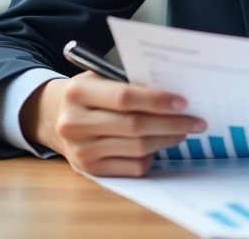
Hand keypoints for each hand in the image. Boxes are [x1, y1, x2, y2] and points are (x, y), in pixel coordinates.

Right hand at [21, 72, 204, 176]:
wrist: (53, 117)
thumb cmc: (88, 94)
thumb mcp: (100, 78)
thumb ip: (130, 83)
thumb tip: (174, 94)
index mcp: (78, 92)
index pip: (124, 97)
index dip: (157, 100)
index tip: (183, 102)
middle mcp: (75, 123)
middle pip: (134, 126)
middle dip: (171, 123)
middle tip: (195, 120)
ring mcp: (81, 150)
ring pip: (137, 148)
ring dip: (166, 140)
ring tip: (183, 130)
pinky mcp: (89, 170)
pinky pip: (132, 167)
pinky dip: (151, 156)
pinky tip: (160, 145)